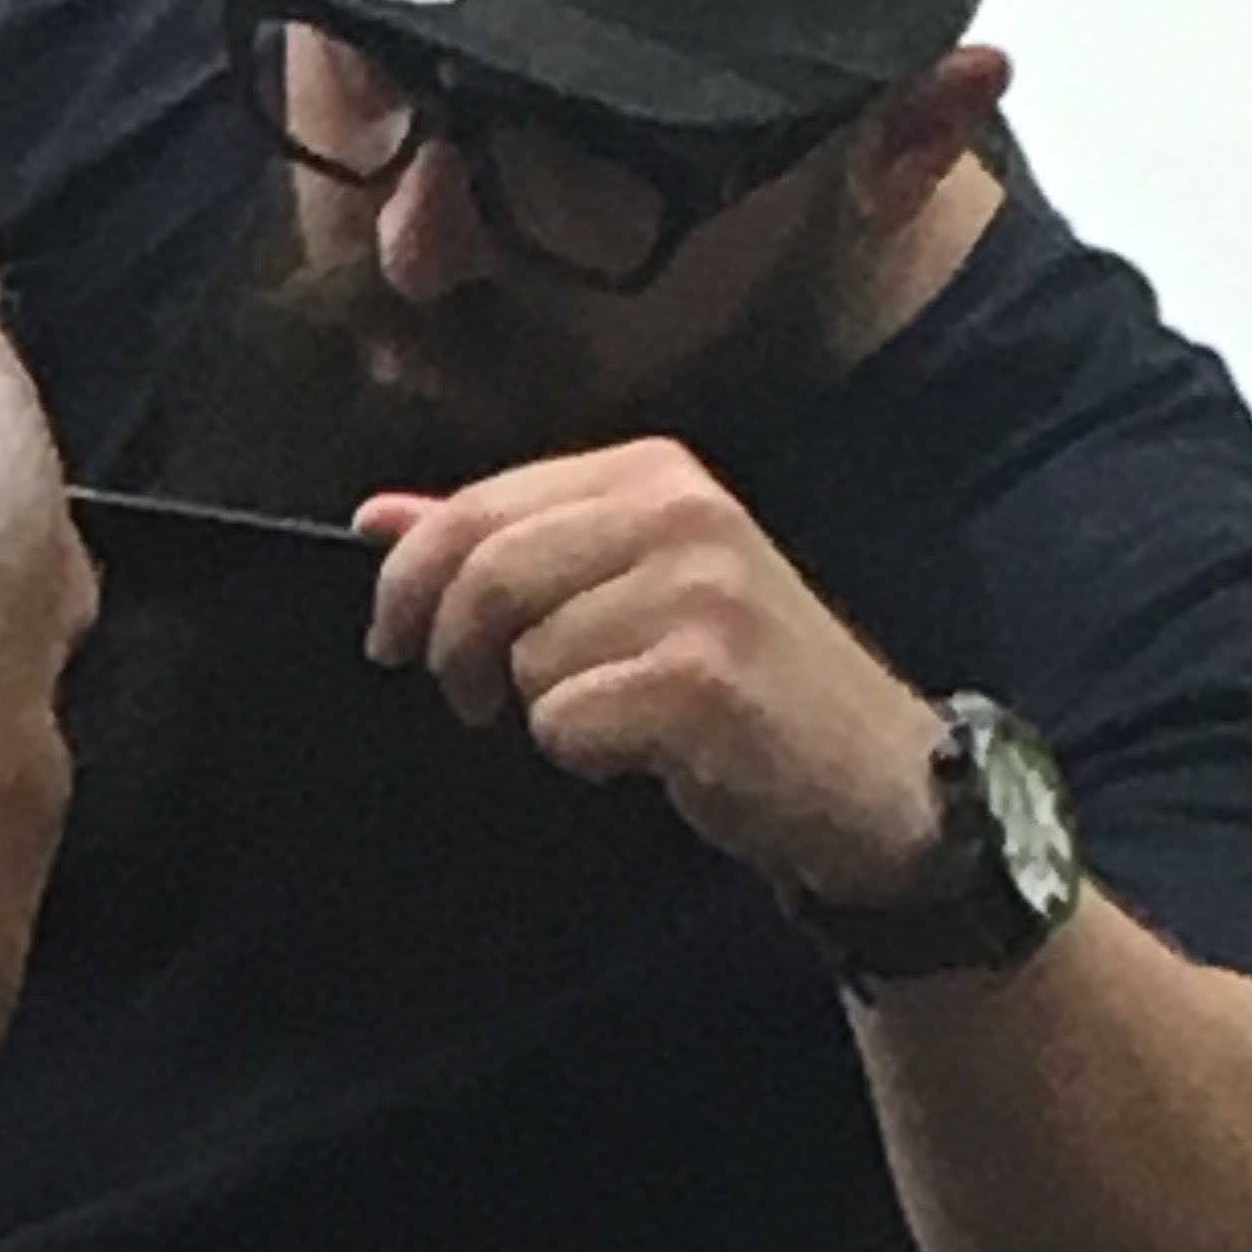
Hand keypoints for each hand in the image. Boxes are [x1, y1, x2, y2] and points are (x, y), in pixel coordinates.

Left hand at [357, 439, 947, 901]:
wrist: (873, 779)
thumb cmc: (738, 681)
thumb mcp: (623, 585)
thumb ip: (502, 541)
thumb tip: (377, 517)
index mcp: (653, 472)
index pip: (478, 503)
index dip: (410, 578)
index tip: (394, 636)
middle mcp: (680, 513)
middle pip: (484, 571)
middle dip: (450, 648)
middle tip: (468, 698)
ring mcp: (698, 593)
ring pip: (524, 653)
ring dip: (538, 708)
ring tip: (607, 717)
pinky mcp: (701, 680)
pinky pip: (565, 720)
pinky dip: (583, 754)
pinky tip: (642, 753)